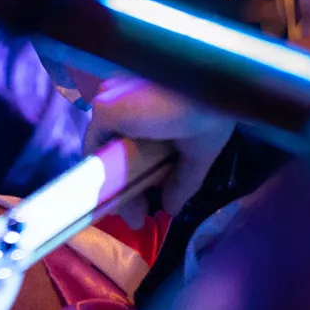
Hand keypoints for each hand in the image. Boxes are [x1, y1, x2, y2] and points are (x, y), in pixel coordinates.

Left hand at [84, 74, 233, 218]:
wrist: (213, 92)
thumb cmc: (211, 110)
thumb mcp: (198, 151)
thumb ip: (181, 179)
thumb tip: (172, 209)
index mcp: (142, 103)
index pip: (128, 143)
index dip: (135, 176)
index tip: (144, 204)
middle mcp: (121, 97)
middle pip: (115, 150)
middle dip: (126, 187)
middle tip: (138, 217)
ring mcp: (110, 101)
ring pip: (106, 151)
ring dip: (118, 185)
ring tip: (135, 215)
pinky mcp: (104, 108)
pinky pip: (96, 148)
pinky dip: (105, 174)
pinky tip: (121, 200)